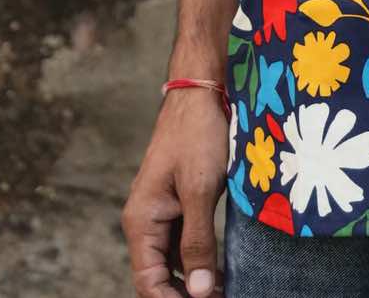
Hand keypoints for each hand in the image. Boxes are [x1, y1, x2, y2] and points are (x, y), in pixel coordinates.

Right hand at [122, 90, 227, 295]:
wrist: (203, 90)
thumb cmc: (198, 133)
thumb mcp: (199, 189)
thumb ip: (198, 240)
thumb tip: (196, 291)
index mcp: (141, 220)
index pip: (149, 281)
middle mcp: (147, 220)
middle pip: (161, 275)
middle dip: (186, 294)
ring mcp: (164, 210)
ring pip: (176, 260)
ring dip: (196, 279)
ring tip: (227, 290)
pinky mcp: (182, 201)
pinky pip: (187, 240)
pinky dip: (202, 258)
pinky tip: (224, 270)